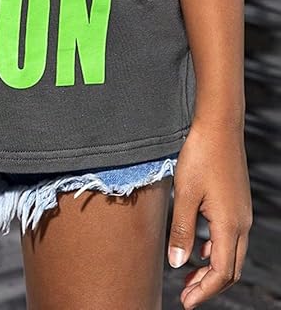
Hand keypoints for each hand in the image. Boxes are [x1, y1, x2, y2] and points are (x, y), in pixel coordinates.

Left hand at [167, 119, 252, 307]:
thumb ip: (181, 231)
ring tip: (189, 277)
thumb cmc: (200, 156)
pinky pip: (231, 237)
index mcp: (229, 225)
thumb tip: (177, 264)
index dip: (204, 291)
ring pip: (232, 254)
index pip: (221, 272)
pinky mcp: (238, 203)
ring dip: (212, 269)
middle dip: (209, 286)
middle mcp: (241, 223)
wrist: (219, 126)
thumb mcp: (184, 194)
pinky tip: (200, 249)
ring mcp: (242, 213)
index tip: (186, 302)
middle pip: (230, 268)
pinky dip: (216, 251)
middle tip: (186, 295)